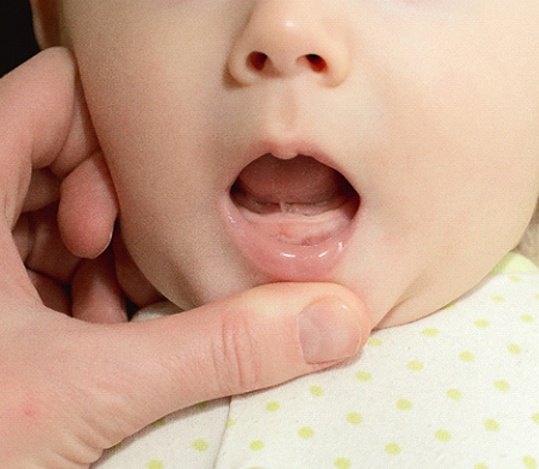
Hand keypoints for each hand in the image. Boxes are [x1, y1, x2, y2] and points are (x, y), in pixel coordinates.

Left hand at [0, 48, 370, 467]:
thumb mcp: (87, 390)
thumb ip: (214, 350)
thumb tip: (324, 320)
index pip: (56, 95)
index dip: (118, 140)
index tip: (139, 208)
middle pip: (63, 155)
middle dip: (118, 211)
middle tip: (134, 268)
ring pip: (54, 210)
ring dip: (104, 257)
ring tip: (120, 310)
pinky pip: (36, 260)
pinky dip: (79, 289)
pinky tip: (97, 335)